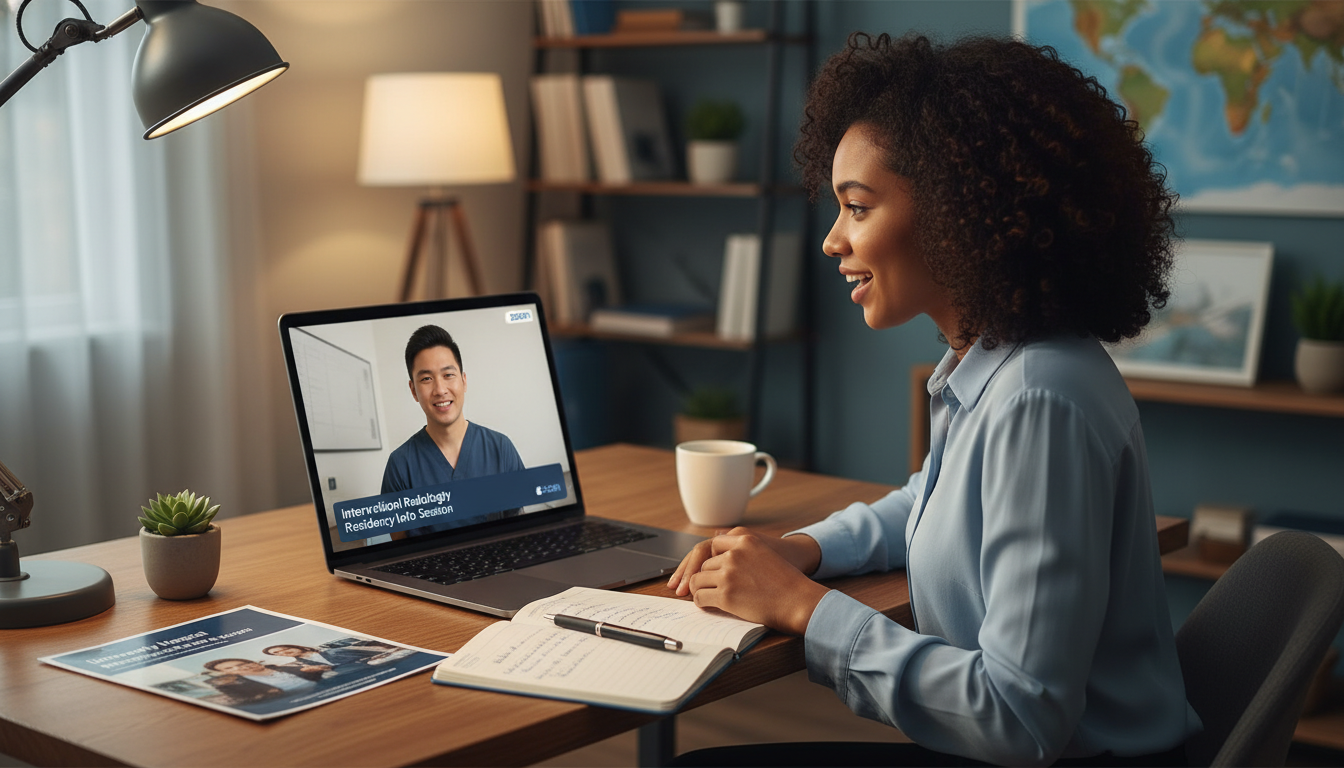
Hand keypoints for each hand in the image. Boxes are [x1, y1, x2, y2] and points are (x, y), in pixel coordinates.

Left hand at [668, 527, 820, 595]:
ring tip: (704, 596)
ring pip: (698, 580)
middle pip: (703, 563)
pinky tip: (707, 605)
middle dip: (700, 577)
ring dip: (698, 590)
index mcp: (745, 540)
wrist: (798, 600)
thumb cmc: (785, 582)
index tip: (694, 568)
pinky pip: (701, 597)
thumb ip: (741, 548)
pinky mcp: (725, 594)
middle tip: (688, 587)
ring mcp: (728, 573)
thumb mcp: (764, 553)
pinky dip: (700, 602)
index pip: (711, 545)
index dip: (701, 559)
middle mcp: (734, 554)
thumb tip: (714, 543)